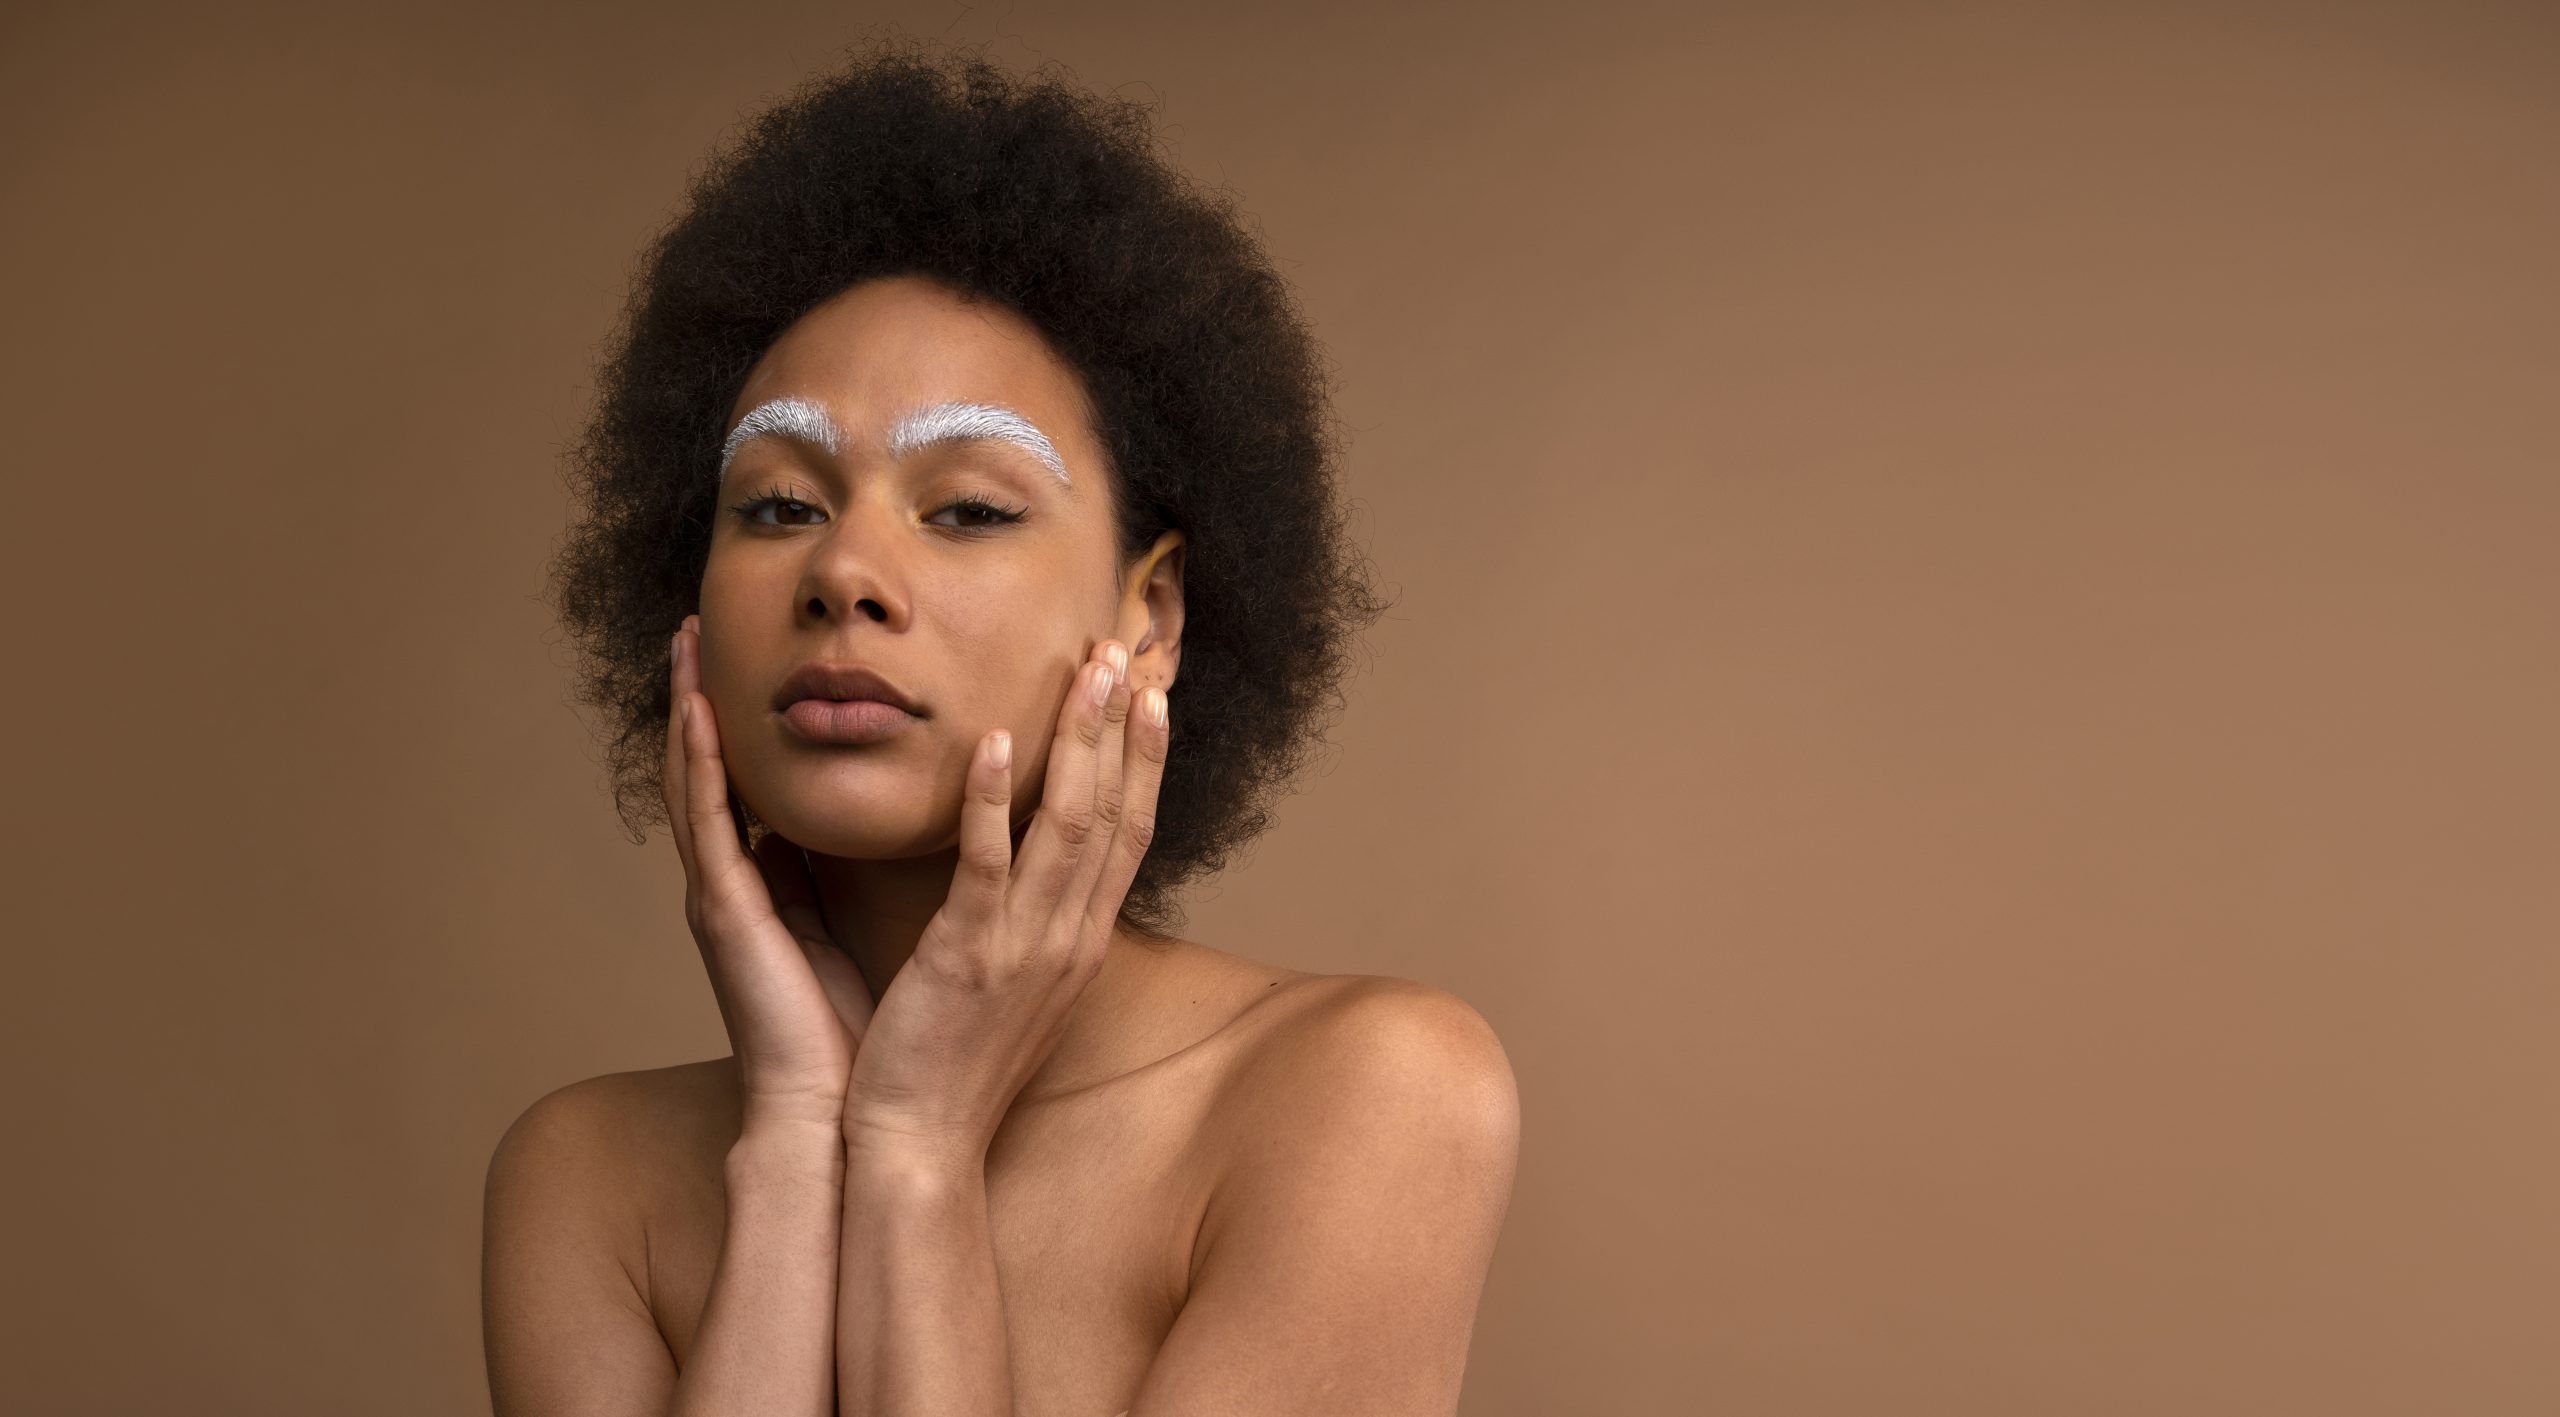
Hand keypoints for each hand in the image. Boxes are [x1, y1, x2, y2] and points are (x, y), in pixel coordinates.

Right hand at [666, 613, 878, 1132]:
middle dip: (701, 698)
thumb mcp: (862, 932)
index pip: (752, 786)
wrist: (843, 1117)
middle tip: (694, 624)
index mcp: (773, 888)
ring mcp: (723, 898)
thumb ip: (854, 881)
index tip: (739, 660)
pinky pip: (709, 825)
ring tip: (683, 641)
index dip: (743, 726)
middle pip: (711, 771)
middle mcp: (737, 885)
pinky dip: (700, 766)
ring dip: (687, 710)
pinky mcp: (727, 915)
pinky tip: (698, 713)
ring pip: (697, 784)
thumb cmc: (863, 1035)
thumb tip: (884, 824)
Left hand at [839, 639, 1169, 1164]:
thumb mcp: (1009, 984)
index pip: (1129, 836)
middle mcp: (1070, 940)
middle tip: (1124, 651)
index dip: (1144, 762)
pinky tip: (991, 741)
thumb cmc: (950, 1065)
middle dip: (1124, 729)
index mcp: (1081, 944)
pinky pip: (986, 868)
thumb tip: (1016, 862)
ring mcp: (1024, 949)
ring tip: (1086, 671)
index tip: (1151, 695)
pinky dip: (991, 802)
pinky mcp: (966, 959)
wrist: (919, 1148)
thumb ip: (1021, 919)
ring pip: (1068, 828)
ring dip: (1079, 742)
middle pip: (1114, 816)